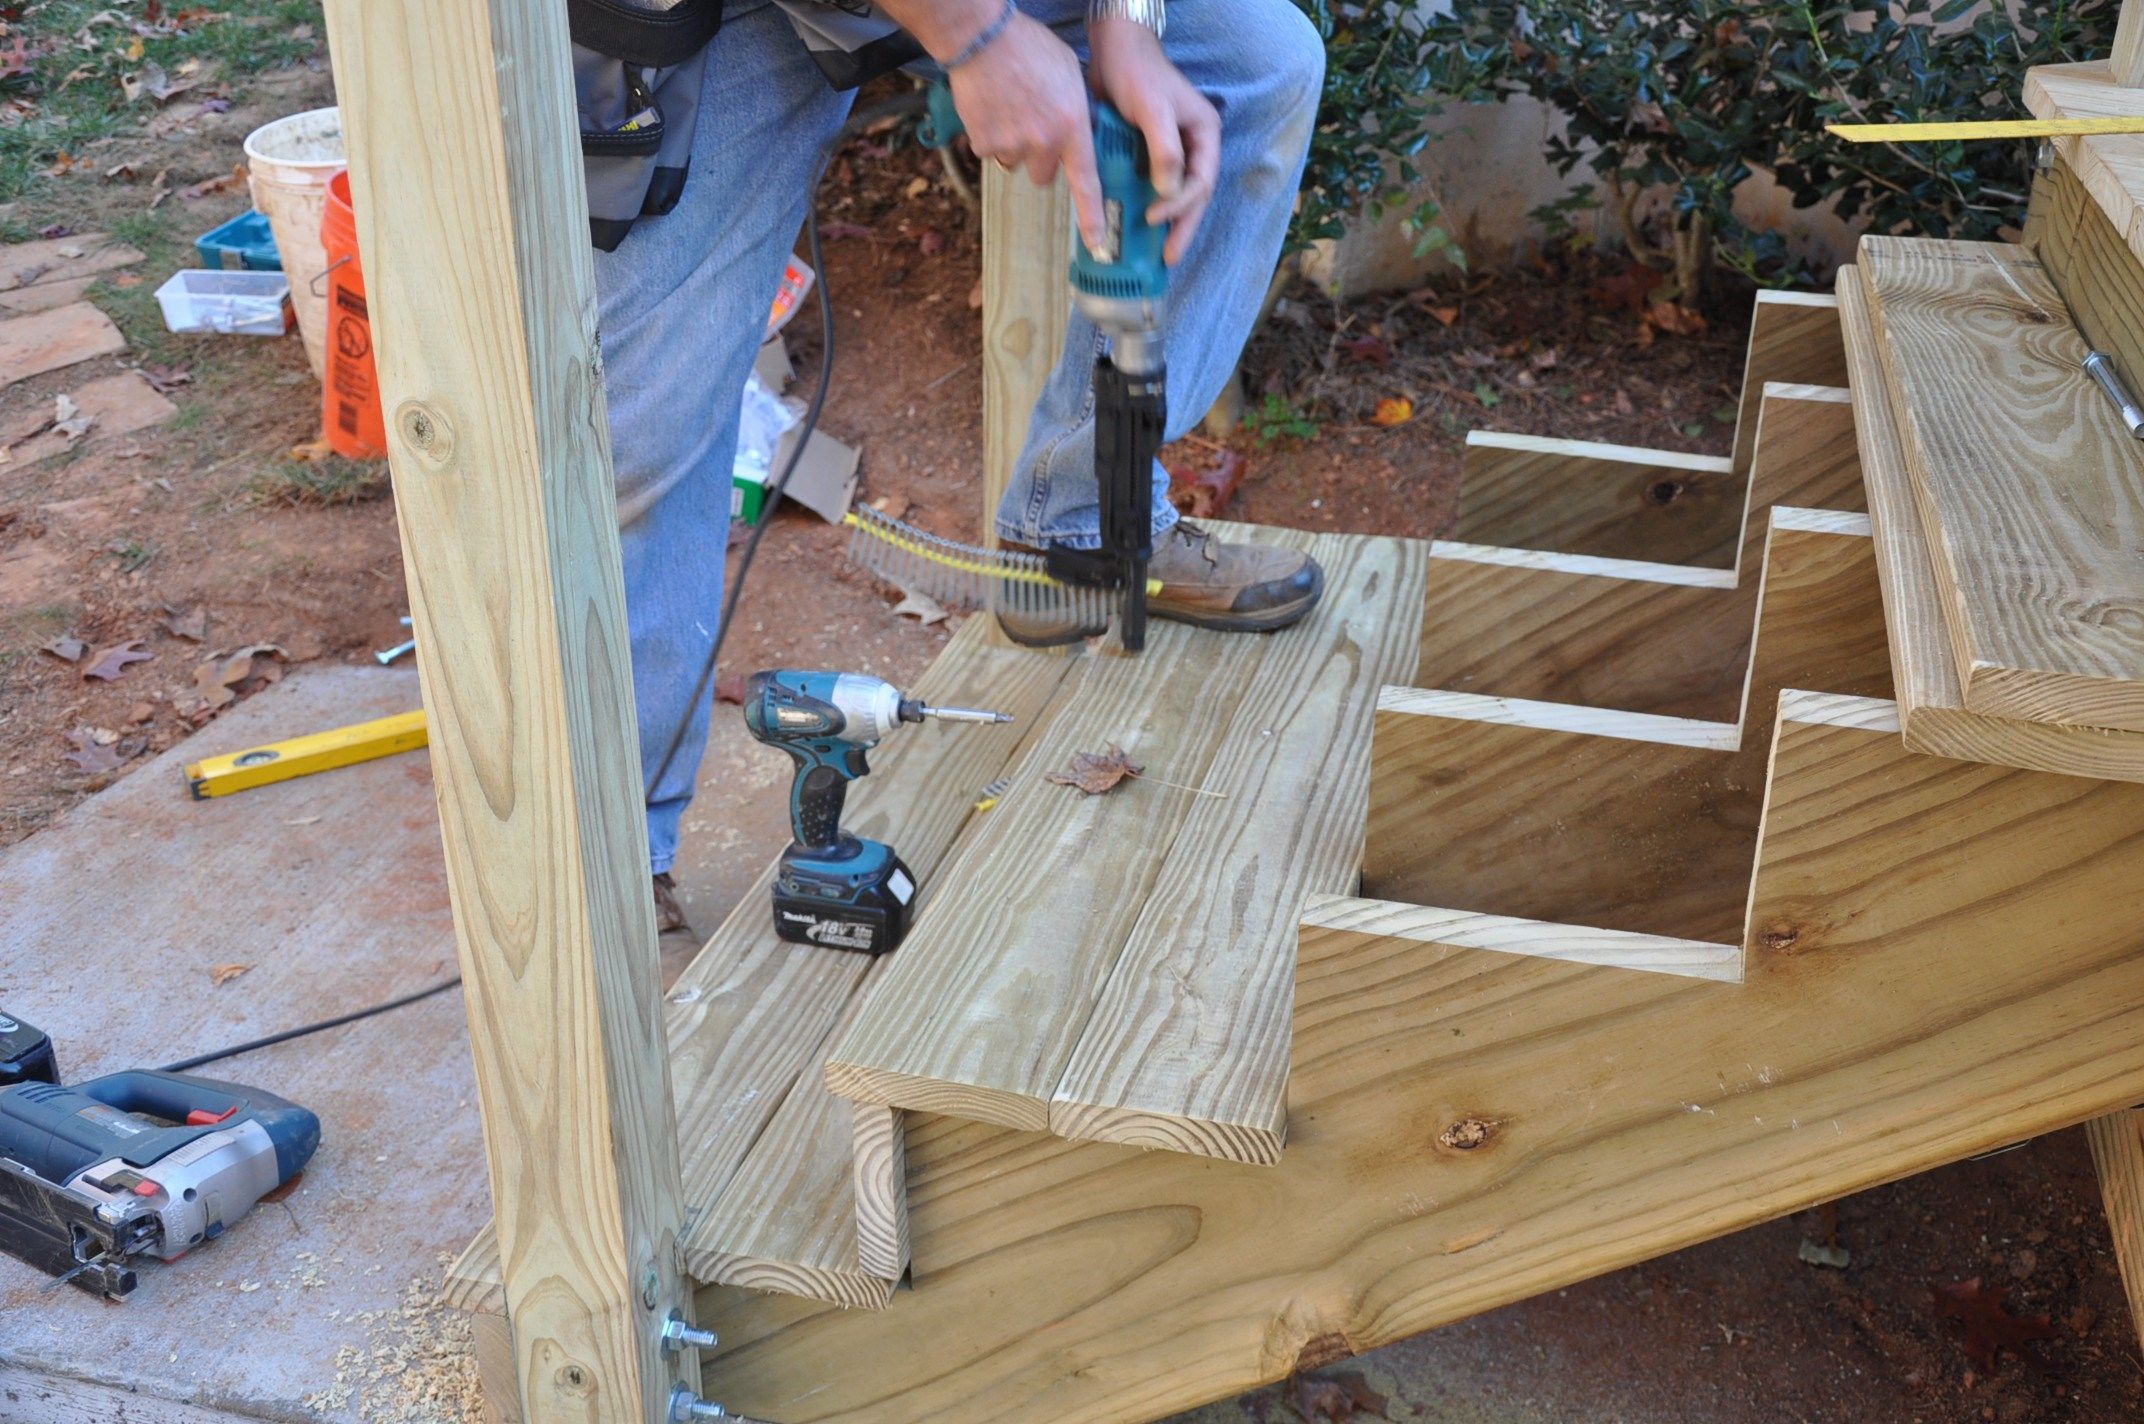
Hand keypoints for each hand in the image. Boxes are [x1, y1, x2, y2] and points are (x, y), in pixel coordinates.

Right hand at [944, 13, 1108, 252]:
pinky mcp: (983, 143)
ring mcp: (1011, 146)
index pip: (1086, 183)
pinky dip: (989, 135)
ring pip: (1015, 163)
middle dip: (1039, 157)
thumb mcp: (1071, 76)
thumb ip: (1076, 112)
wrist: (984, 38)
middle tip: (1034, 124)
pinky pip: (989, 151)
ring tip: (1010, 108)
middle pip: (1043, 174)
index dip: (1092, 218)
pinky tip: (991, 108)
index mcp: (1071, 127)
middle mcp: (1043, 143)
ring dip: (1014, 145)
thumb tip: (1078, 135)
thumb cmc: (1031, 48)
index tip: (1098, 245)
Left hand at [1087, 17, 1219, 263]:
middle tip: (1168, 259)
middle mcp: (1194, 146)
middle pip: (1194, 197)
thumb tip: (1168, 192)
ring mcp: (1173, 151)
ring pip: (1175, 195)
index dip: (1181, 206)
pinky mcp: (1150, 153)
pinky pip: (1153, 186)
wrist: (1113, 50)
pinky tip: (1135, 226)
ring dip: (1167, 223)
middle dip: (1182, 228)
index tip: (1153, 218)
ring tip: (1155, 253)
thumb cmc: (1137, 73)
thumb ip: (1165, 150)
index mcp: (1205, 135)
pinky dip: (1146, 205)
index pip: (1202, 182)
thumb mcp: (1154, 110)